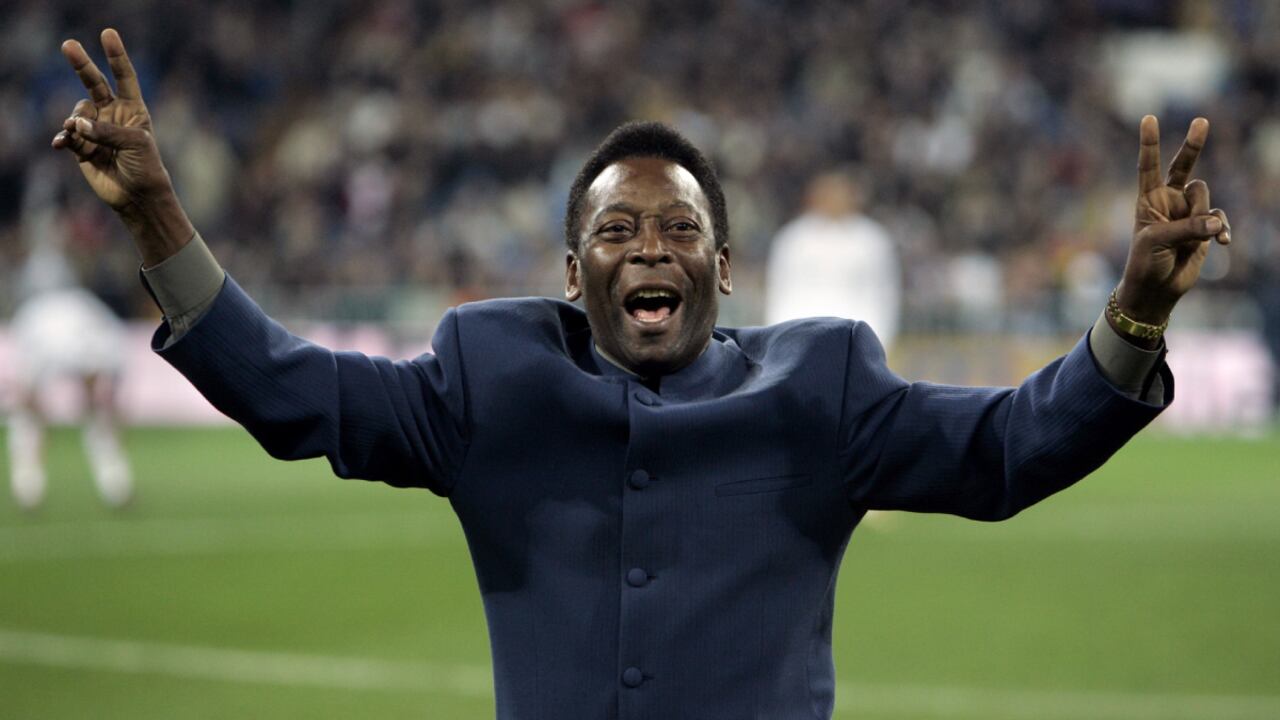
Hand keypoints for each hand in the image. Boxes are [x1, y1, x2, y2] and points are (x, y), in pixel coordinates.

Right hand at [51, 29, 192, 265]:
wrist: (137, 196)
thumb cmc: (145, 168)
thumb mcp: (134, 145)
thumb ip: (106, 131)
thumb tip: (75, 123)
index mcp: (133, 109)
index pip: (124, 77)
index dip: (116, 56)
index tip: (107, 34)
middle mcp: (112, 115)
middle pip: (93, 83)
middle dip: (81, 64)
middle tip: (68, 44)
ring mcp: (95, 129)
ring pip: (76, 114)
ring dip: (74, 121)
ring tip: (75, 133)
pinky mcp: (82, 146)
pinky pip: (67, 135)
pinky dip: (63, 138)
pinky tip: (61, 143)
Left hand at [1116, 115, 1231, 326]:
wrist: (1156, 289)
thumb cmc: (1145, 263)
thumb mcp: (1158, 242)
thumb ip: (1187, 228)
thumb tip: (1217, 223)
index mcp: (1148, 199)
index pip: (1149, 166)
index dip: (1150, 143)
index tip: (1148, 118)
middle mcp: (1168, 200)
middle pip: (1184, 167)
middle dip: (1193, 145)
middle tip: (1201, 121)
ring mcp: (1188, 213)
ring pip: (1205, 198)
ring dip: (1203, 217)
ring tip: (1195, 239)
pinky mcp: (1204, 228)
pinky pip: (1219, 219)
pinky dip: (1221, 230)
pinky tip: (1222, 242)